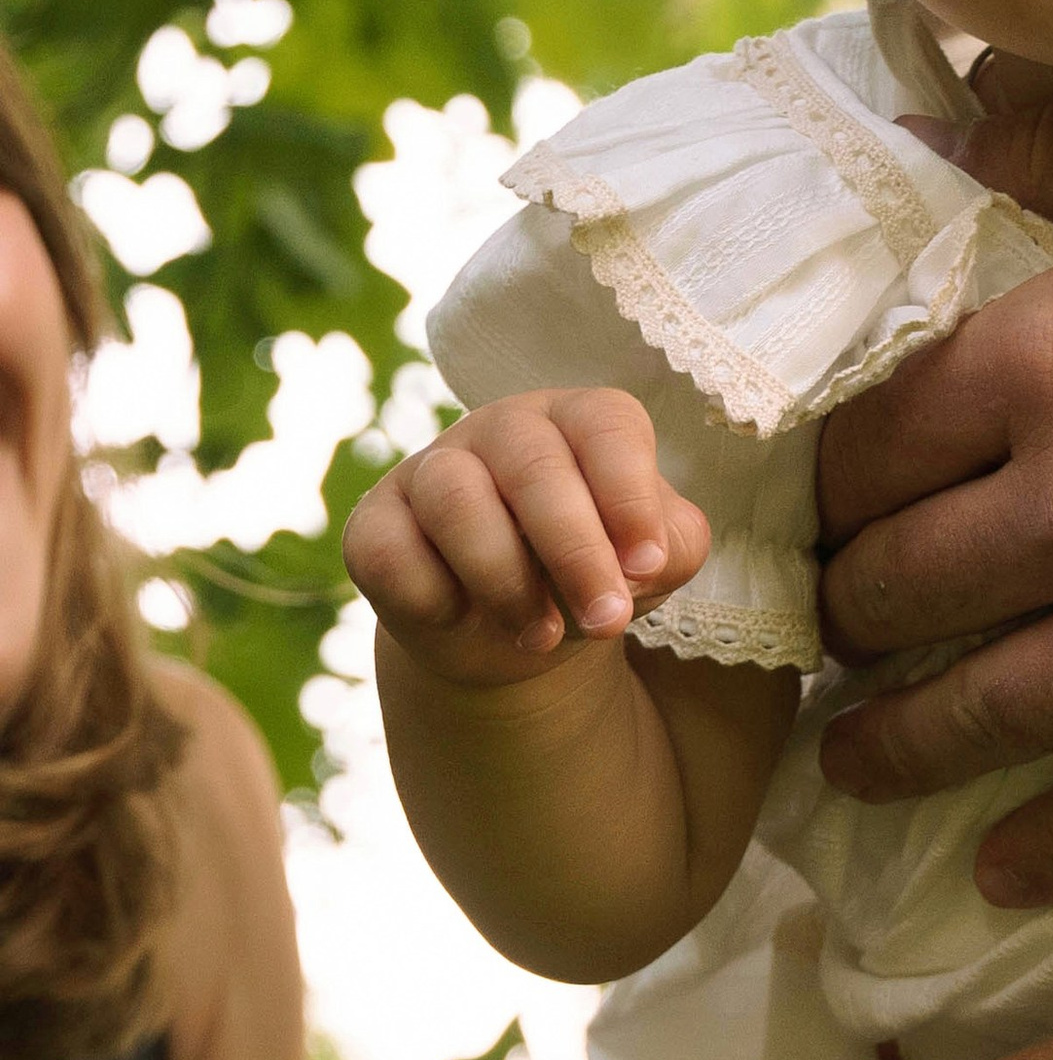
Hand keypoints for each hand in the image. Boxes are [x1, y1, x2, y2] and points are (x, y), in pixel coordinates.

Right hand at [345, 389, 708, 688]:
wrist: (514, 637)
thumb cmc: (591, 576)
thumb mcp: (652, 564)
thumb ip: (671, 547)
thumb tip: (643, 558)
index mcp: (577, 422)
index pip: (606, 426)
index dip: (629, 495)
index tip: (647, 566)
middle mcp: (503, 429)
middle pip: (534, 466)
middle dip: (576, 552)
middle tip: (606, 621)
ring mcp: (431, 469)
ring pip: (456, 500)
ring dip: (506, 580)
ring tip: (539, 635)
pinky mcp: (375, 522)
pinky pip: (393, 552)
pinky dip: (433, 597)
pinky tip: (461, 618)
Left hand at [814, 54, 1052, 902]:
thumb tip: (947, 138)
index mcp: (1048, 352)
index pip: (860, 446)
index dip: (827, 478)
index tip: (825, 500)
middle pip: (885, 589)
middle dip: (843, 609)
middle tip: (831, 624)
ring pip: (963, 718)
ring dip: (890, 745)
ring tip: (857, 761)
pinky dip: (1040, 847)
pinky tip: (996, 868)